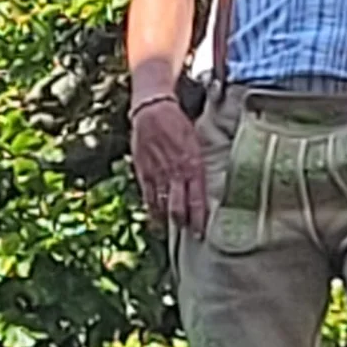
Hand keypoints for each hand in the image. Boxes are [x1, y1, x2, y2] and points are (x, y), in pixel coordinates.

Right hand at [130, 99, 206, 236]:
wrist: (153, 111)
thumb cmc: (178, 123)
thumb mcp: (195, 142)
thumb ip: (197, 163)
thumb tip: (204, 180)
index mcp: (193, 164)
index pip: (197, 199)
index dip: (199, 217)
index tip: (202, 231)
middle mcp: (175, 172)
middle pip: (179, 207)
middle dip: (185, 223)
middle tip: (191, 235)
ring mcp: (157, 174)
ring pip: (162, 205)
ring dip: (168, 220)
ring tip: (174, 232)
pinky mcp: (143, 172)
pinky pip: (147, 196)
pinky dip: (151, 209)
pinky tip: (155, 219)